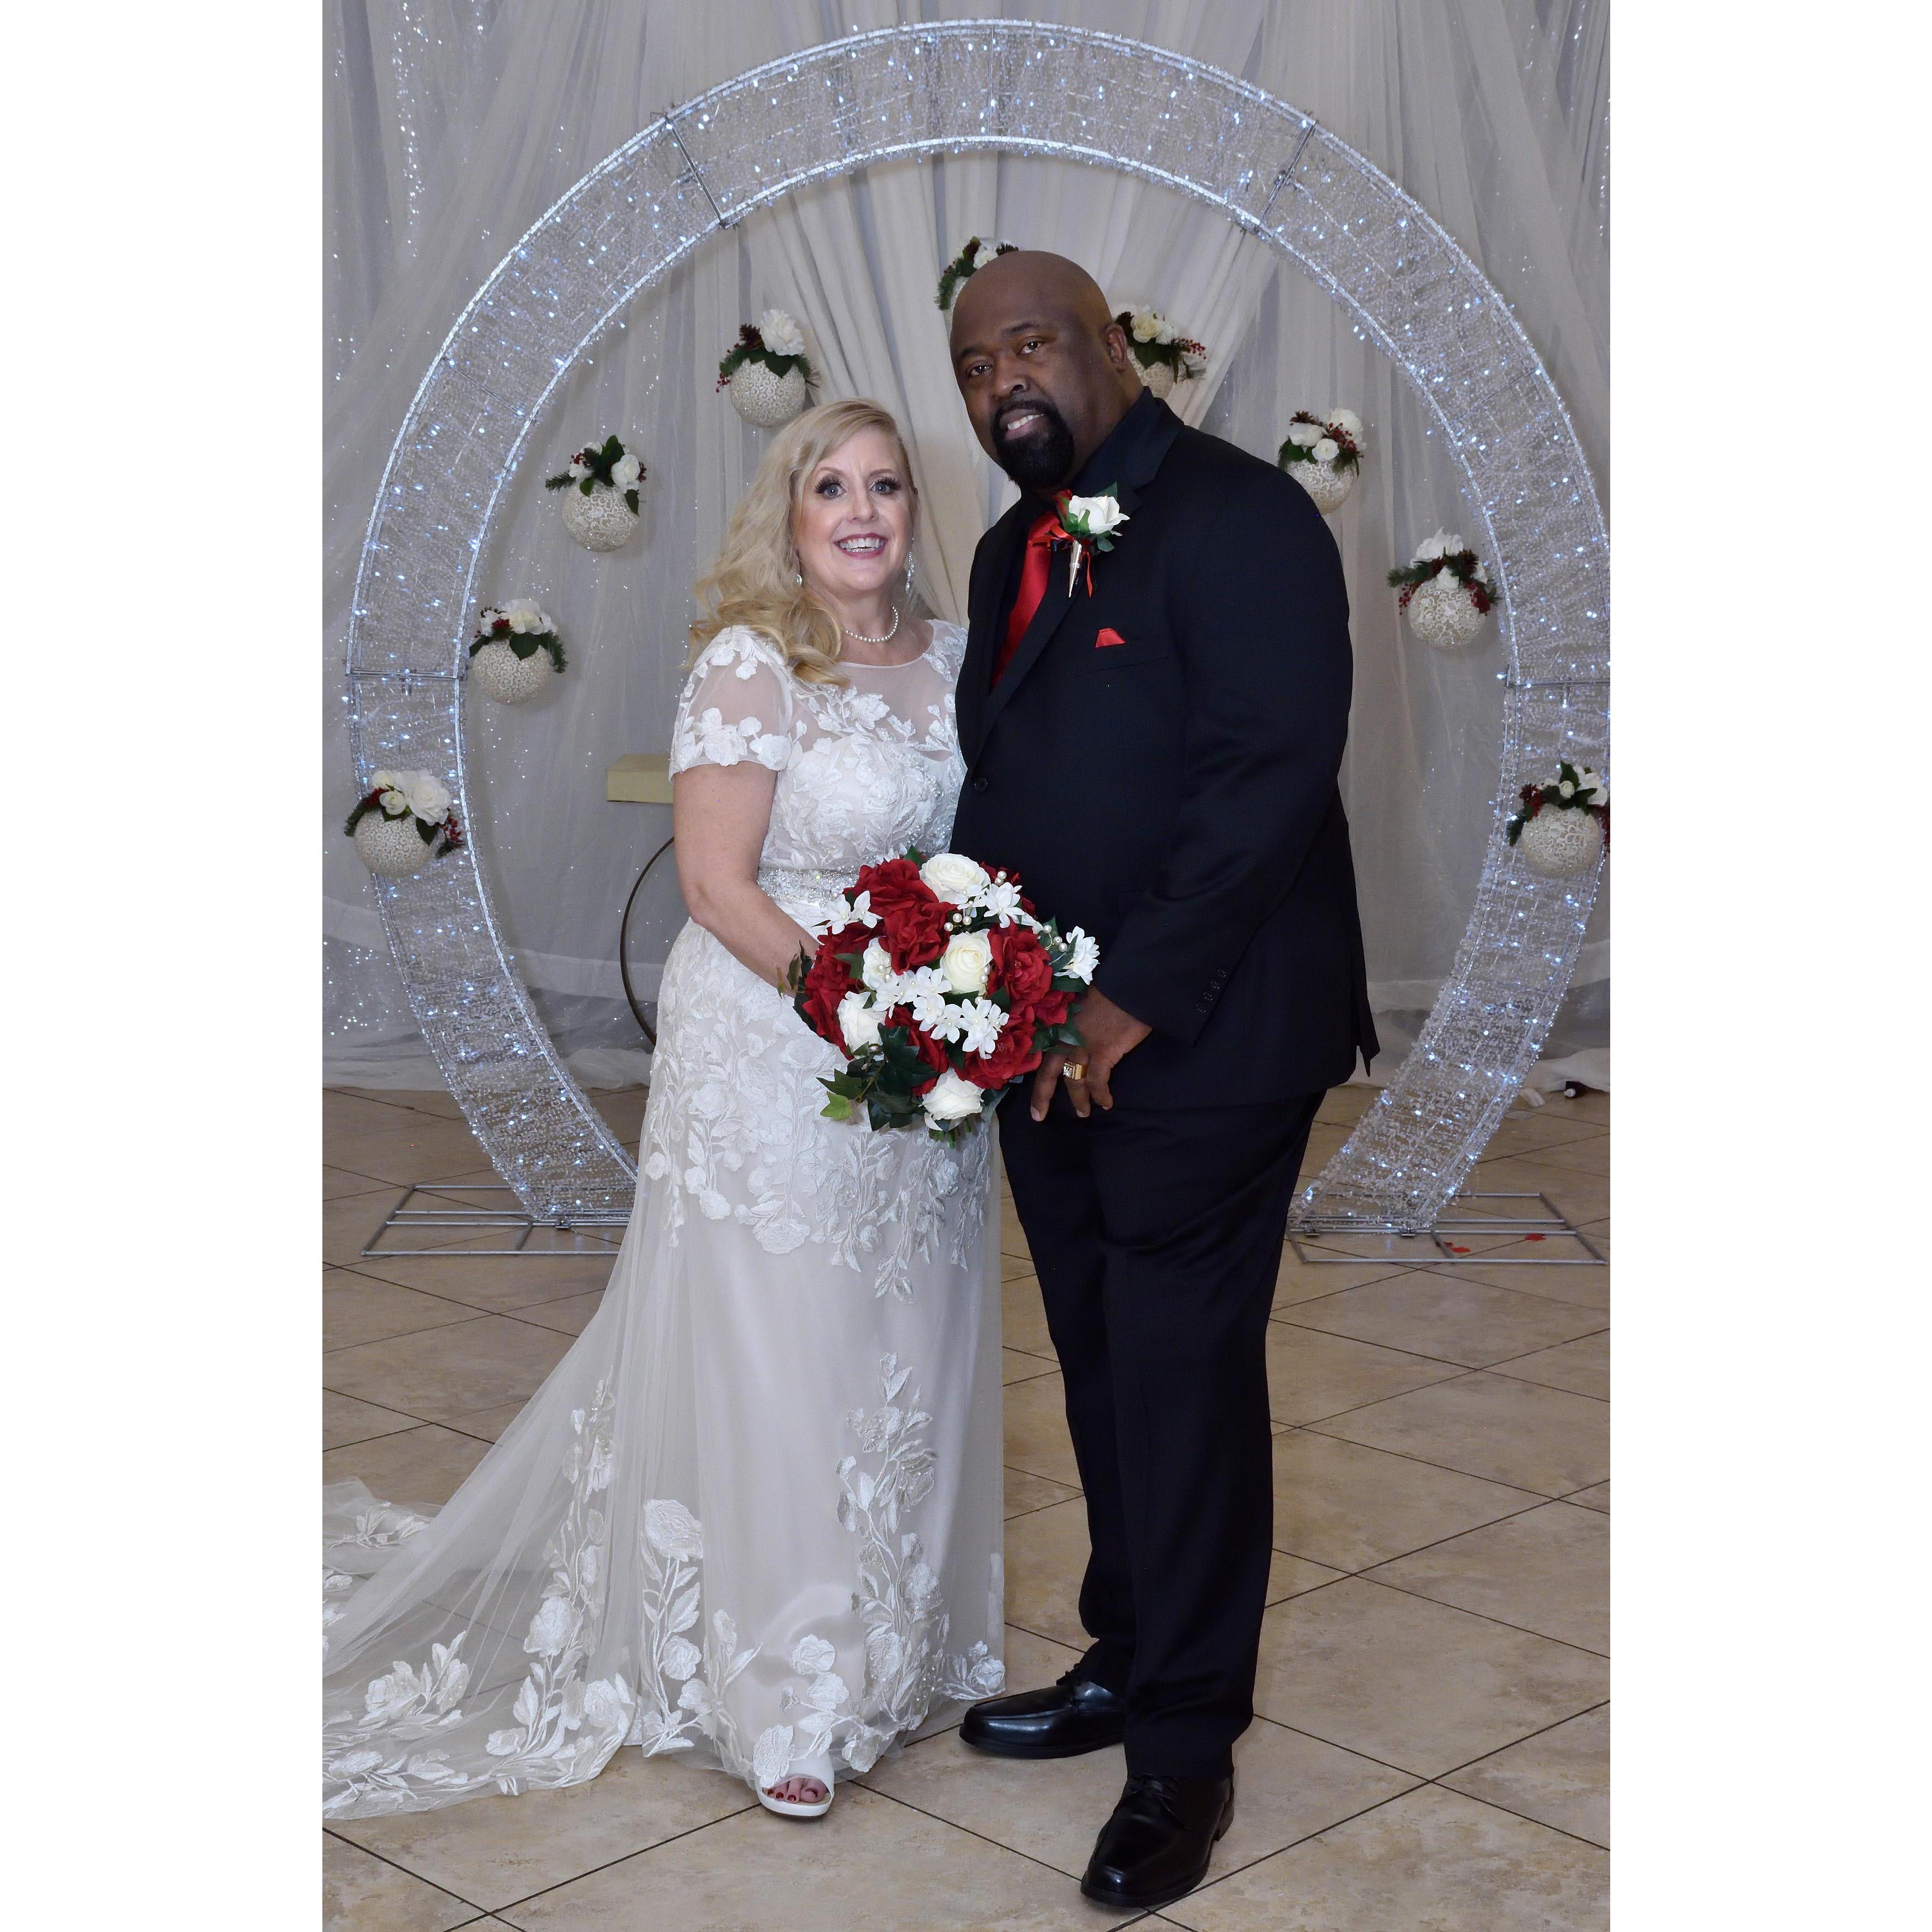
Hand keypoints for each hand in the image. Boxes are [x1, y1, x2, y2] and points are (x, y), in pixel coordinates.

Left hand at [1029, 989, 1151, 1119]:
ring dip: (1080, 1101)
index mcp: (1058, 1027)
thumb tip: (1071, 1033)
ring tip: (1084, 1113)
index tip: (1027, 1084)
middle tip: (1040, 1116)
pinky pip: (1098, 1082)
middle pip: (1048, 1075)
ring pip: (1075, 1082)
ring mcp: (1083, 1048)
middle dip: (1043, 1098)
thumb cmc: (1107, 991)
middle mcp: (1065, 1040)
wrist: (1128, 987)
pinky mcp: (1103, 1053)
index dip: (1033, 1072)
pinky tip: (1107, 1103)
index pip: (1041, 1055)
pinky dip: (1101, 1095)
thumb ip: (1071, 1021)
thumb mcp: (1080, 1003)